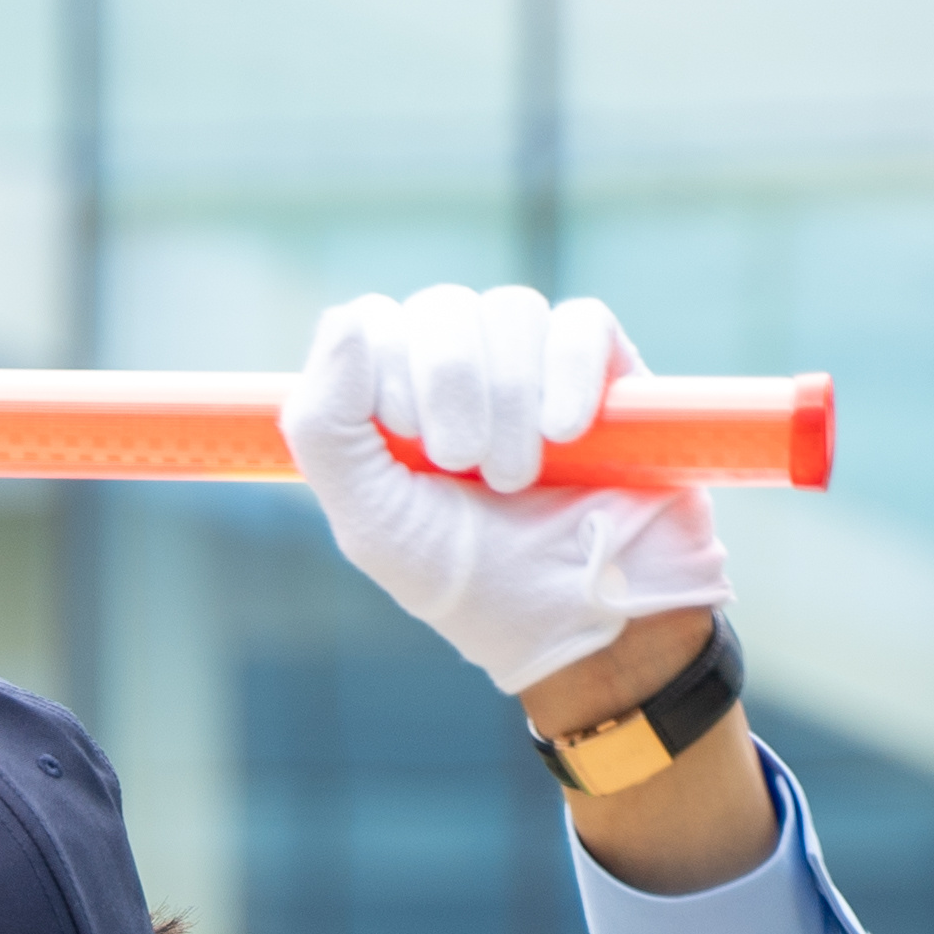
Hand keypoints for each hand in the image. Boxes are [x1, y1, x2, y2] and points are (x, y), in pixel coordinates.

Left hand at [282, 283, 729, 701]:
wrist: (586, 623)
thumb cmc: (474, 583)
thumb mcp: (374, 523)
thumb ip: (326, 427)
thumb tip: (347, 318)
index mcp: (392, 402)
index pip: (371, 323)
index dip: (386, 374)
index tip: (413, 449)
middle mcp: (459, 372)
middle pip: (440, 309)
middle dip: (451, 394)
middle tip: (471, 471)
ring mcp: (533, 365)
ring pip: (510, 310)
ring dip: (510, 399)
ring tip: (519, 475)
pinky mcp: (608, 369)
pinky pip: (579, 321)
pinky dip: (568, 376)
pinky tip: (568, 436)